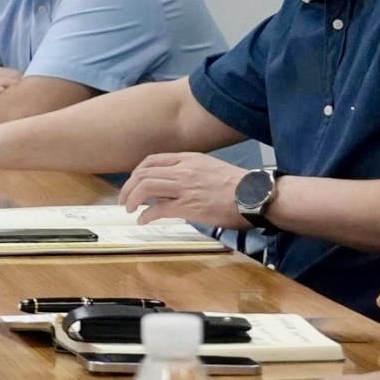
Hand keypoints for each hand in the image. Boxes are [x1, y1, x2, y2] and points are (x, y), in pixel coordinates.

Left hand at [121, 151, 252, 231]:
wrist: (254, 195)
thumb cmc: (238, 185)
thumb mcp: (211, 168)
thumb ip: (191, 172)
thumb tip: (178, 185)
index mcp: (189, 158)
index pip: (153, 160)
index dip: (138, 172)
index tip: (133, 182)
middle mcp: (183, 170)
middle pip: (143, 173)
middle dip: (128, 186)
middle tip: (124, 199)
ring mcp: (184, 187)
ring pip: (145, 187)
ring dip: (132, 198)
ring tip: (129, 208)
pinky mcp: (188, 206)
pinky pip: (157, 209)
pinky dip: (146, 215)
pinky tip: (143, 221)